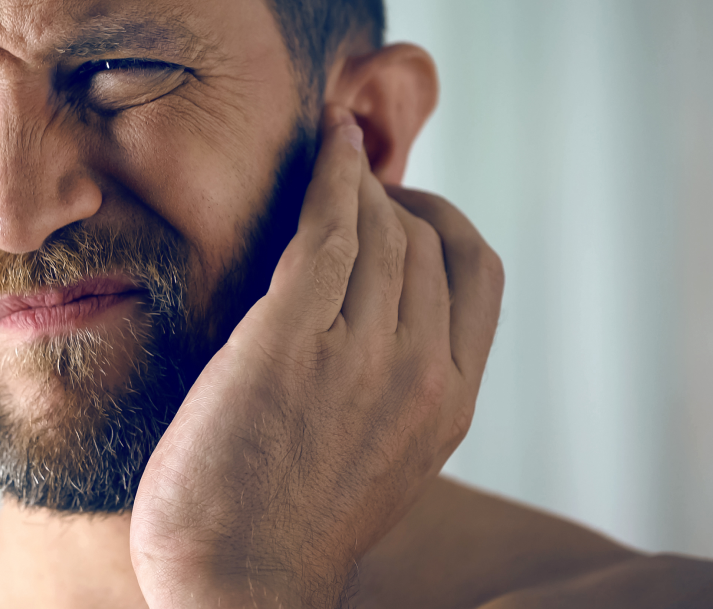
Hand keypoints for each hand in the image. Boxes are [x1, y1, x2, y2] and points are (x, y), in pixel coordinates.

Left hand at [129, 106, 504, 607]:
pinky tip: (323, 148)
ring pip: (380, 229)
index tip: (401, 204)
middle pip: (424, 241)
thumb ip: (395, 389)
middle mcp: (422, 374)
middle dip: (388, 196)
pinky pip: (329, 230)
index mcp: (451, 405)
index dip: (441, 220)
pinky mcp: (290, 342)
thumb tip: (383, 321)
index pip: (478, 273)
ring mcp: (361, 356)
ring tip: (330, 157)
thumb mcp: (378, 460)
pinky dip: (332, 177)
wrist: (234, 583)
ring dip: (356, 182)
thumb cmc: (285, 526)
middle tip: (347, 177)